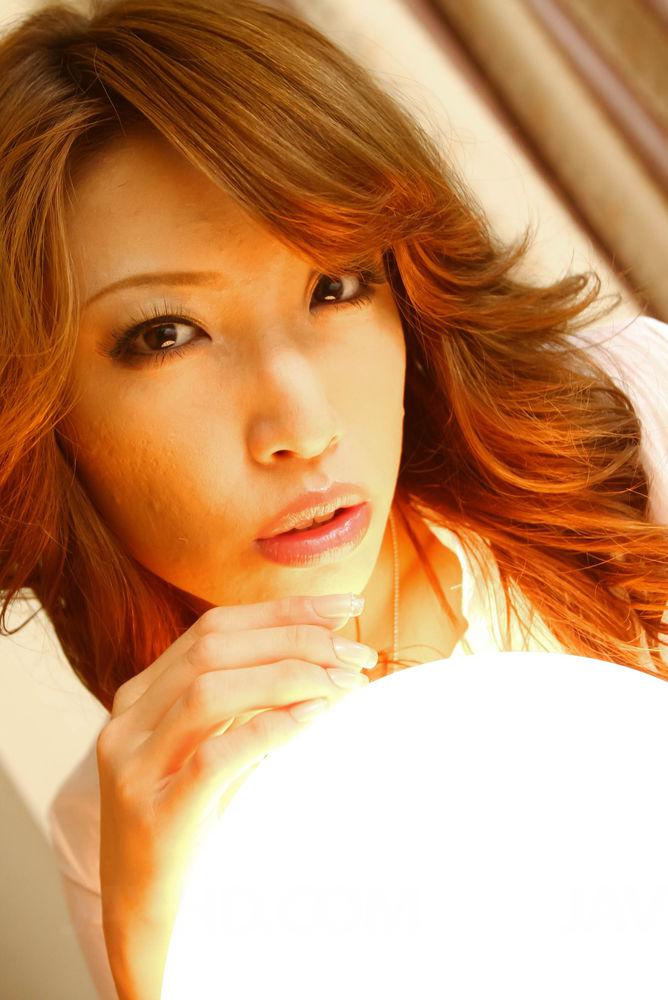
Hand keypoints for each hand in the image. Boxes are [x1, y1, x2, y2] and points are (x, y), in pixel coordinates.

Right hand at [96, 593, 375, 999]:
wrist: (149, 911)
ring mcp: (135, 766)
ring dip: (289, 676)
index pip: (217, 626)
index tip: (347, 606)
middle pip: (215, 647)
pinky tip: (315, 716)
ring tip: (344, 683)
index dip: (285, 610)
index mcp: (144, 693)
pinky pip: (215, 757)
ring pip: (209, 690)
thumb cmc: (194, 819)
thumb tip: (332, 655)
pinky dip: (270, 727)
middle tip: (357, 655)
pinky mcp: (154, 814)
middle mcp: (131, 719)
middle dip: (296, 639)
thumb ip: (250, 699)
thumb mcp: (216, 745)